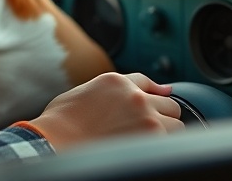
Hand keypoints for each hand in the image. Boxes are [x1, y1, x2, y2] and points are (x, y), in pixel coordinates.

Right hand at [28, 72, 183, 150]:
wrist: (55, 139)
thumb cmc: (61, 121)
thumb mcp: (83, 92)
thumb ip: (111, 89)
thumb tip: (143, 90)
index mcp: (116, 81)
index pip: (147, 83)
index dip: (153, 95)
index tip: (157, 102)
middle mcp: (135, 95)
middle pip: (170, 104)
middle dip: (161, 116)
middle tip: (145, 129)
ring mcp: (146, 117)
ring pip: (176, 124)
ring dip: (166, 132)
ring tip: (146, 141)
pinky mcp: (152, 138)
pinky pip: (172, 143)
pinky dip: (163, 147)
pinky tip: (147, 150)